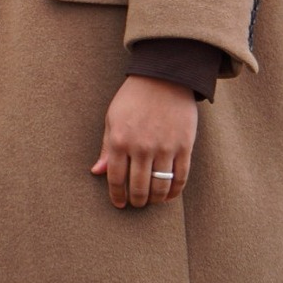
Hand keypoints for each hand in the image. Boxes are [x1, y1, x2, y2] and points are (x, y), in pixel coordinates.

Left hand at [89, 75, 196, 208]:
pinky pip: (181, 177)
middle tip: (136, 204)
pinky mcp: (184, 146)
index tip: (119, 204)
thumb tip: (97, 172)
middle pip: (139, 187)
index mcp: (120, 140)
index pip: (116, 179)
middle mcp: (142, 147)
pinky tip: (169, 195)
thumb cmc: (133, 99)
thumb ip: (107, 148)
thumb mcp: (112, 119)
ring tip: (152, 201)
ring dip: (155, 199)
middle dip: (137, 201)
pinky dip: (174, 191)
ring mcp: (165, 148)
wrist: (164, 79)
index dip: (117, 195)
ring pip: (160, 186)